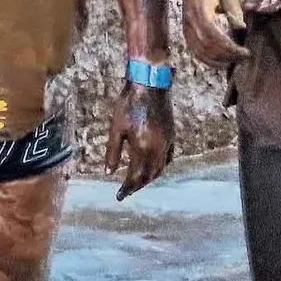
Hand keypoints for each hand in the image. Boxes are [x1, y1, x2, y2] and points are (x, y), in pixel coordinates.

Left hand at [103, 80, 173, 199]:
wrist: (150, 84)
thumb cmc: (128, 104)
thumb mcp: (116, 128)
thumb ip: (113, 151)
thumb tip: (109, 172)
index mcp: (143, 147)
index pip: (136, 176)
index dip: (128, 188)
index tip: (119, 196)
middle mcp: (158, 148)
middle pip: (150, 175)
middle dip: (138, 185)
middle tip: (127, 191)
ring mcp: (168, 142)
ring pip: (161, 168)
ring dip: (149, 177)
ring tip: (137, 181)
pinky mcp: (172, 135)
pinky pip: (168, 157)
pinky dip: (160, 166)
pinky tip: (152, 166)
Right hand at [182, 0, 249, 67]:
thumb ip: (234, 9)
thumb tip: (241, 27)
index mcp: (200, 9)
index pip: (213, 35)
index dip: (229, 47)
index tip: (245, 52)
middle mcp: (190, 19)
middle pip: (207, 45)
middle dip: (226, 55)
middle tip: (243, 58)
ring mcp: (186, 26)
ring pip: (199, 50)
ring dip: (216, 60)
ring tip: (232, 62)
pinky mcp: (185, 30)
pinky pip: (193, 49)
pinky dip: (206, 59)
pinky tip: (218, 62)